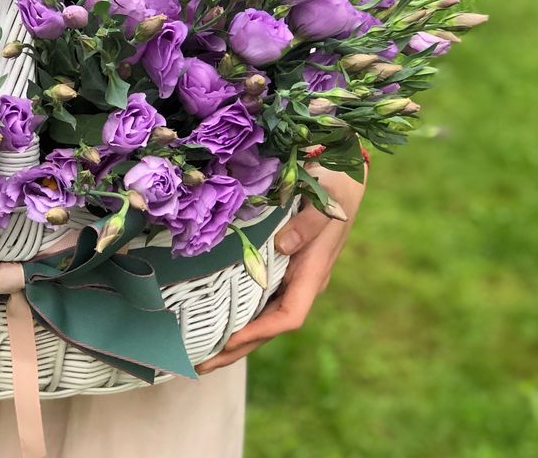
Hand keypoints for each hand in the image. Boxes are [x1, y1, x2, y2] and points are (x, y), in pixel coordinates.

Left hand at [195, 161, 366, 373]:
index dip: (259, 332)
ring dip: (232, 337)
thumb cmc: (335, 187)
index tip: (229, 341)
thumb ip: (306, 225)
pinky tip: (211, 318)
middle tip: (198, 366)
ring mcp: (290, 276)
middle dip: (236, 349)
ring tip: (197, 352)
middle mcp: (301, 282)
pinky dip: (234, 312)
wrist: (343, 176)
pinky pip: (256, 298)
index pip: (289, 316)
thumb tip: (282, 246)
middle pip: (268, 328)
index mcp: (313, 273)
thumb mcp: (324, 201)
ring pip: (260, 317)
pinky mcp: (279, 266)